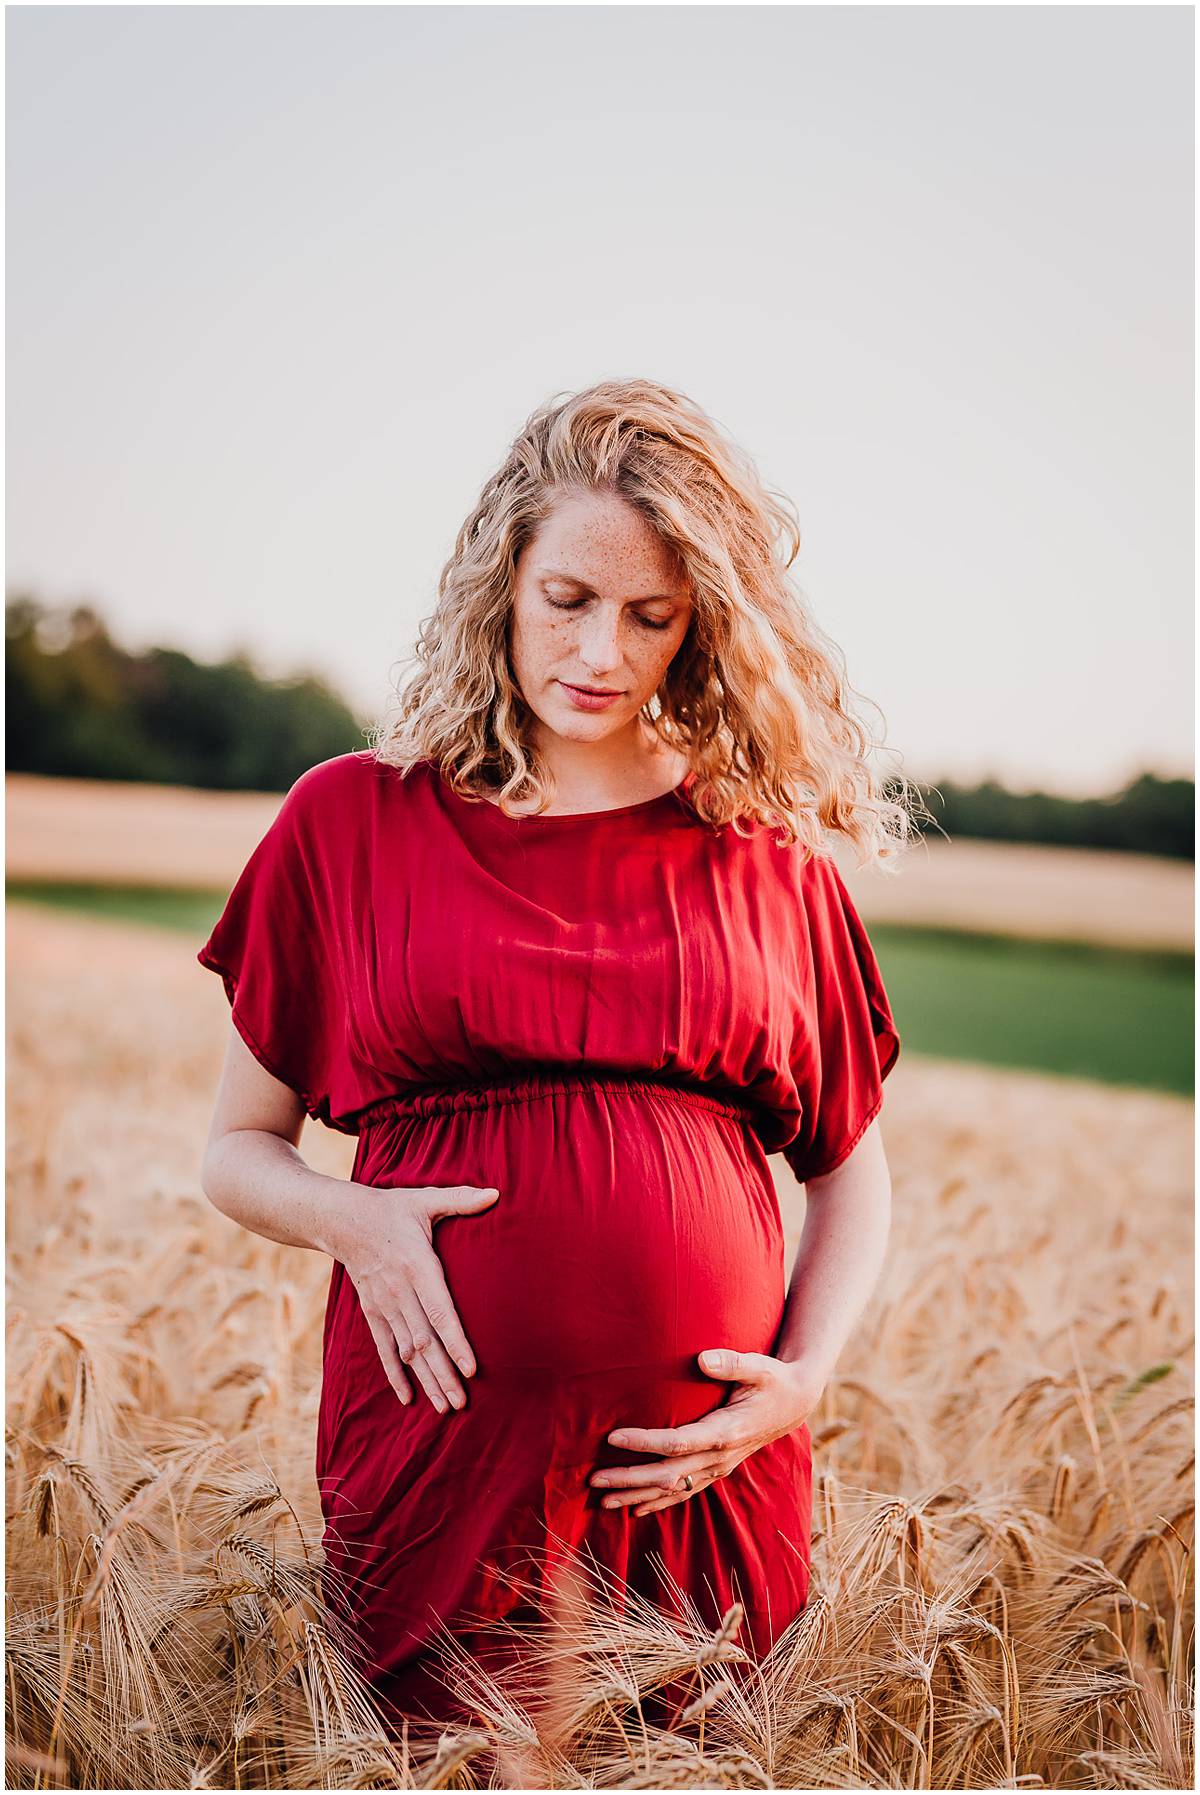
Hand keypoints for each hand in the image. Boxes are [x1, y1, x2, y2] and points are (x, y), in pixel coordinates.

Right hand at [334, 1182, 498, 1415]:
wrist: (342, 1219)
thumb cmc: (392, 1209)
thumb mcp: (425, 1199)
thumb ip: (461, 1199)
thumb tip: (496, 1193)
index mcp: (418, 1267)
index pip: (441, 1313)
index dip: (456, 1343)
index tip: (472, 1369)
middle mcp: (400, 1292)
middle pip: (426, 1341)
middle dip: (444, 1374)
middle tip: (462, 1403)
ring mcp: (384, 1305)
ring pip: (407, 1351)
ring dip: (426, 1379)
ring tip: (445, 1406)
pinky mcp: (372, 1311)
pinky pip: (384, 1348)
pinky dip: (395, 1374)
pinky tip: (409, 1398)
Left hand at [589, 1350, 824, 1516]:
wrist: (796, 1403)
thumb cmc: (773, 1379)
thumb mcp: (758, 1366)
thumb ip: (731, 1363)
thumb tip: (702, 1359)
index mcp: (726, 1431)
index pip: (677, 1442)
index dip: (644, 1442)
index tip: (612, 1437)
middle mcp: (720, 1456)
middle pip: (668, 1474)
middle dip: (629, 1478)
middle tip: (593, 1478)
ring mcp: (718, 1467)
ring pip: (673, 1489)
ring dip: (638, 1496)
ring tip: (603, 1500)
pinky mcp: (717, 1469)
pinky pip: (685, 1492)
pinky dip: (659, 1502)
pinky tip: (636, 1509)